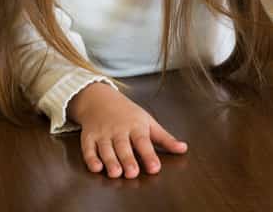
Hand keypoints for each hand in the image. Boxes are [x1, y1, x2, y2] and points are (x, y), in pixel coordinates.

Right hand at [67, 81, 187, 178]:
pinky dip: (91, 158)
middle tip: (132, 173)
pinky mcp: (88, 138)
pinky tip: (96, 168)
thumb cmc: (129, 114)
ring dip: (110, 161)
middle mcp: (119, 130)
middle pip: (123, 146)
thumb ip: (165, 138)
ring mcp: (103, 133)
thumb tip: (183, 149)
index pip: (144, 141)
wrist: (100, 99)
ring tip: (116, 173)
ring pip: (106, 149)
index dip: (149, 155)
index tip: (155, 168)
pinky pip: (88, 149)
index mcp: (136, 126)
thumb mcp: (149, 122)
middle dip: (128, 160)